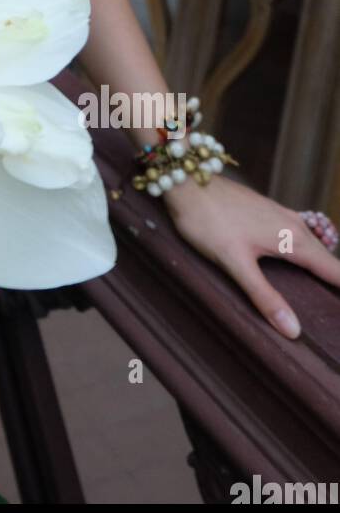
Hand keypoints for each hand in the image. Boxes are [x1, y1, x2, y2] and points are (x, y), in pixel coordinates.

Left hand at [162, 174, 339, 339]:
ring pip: (313, 247)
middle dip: (335, 282)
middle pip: (328, 260)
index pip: (335, 271)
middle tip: (334, 310)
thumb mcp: (235, 264)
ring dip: (323, 268)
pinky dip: (306, 254)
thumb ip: (264, 296)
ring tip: (325, 292)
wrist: (188, 182)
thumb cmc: (208, 221)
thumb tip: (294, 330)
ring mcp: (282, 216)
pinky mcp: (268, 213)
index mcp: (294, 240)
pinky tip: (297, 265)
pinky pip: (299, 237)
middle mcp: (295, 226)